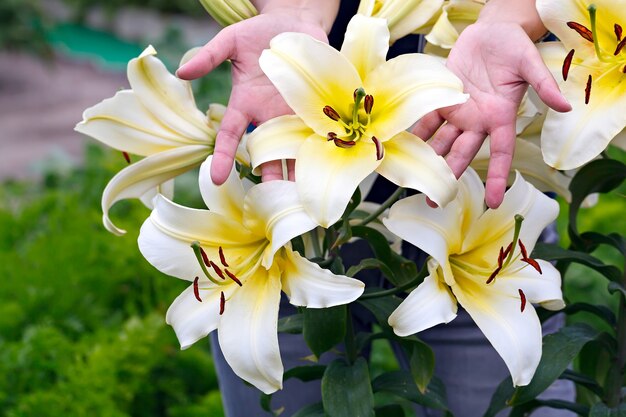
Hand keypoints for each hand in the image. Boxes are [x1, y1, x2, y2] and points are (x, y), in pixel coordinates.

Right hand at [176, 8, 329, 183]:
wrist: (296, 24)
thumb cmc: (260, 33)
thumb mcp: (231, 40)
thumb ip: (210, 56)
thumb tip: (182, 72)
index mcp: (246, 105)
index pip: (230, 136)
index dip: (222, 156)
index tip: (214, 178)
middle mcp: (270, 116)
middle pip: (268, 153)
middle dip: (270, 177)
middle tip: (272, 203)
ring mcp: (295, 114)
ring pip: (295, 150)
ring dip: (299, 172)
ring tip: (303, 199)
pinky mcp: (317, 107)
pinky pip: (320, 132)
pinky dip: (323, 149)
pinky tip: (329, 169)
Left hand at [412, 22, 570, 207]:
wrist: (493, 31)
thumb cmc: (515, 46)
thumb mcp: (531, 63)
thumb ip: (544, 85)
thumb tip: (566, 105)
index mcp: (501, 117)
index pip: (500, 153)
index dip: (496, 176)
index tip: (494, 202)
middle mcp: (478, 120)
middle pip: (462, 154)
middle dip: (450, 177)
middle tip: (434, 200)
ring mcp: (459, 112)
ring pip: (442, 141)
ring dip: (429, 159)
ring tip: (414, 179)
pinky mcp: (443, 99)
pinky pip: (428, 119)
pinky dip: (417, 132)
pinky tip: (403, 146)